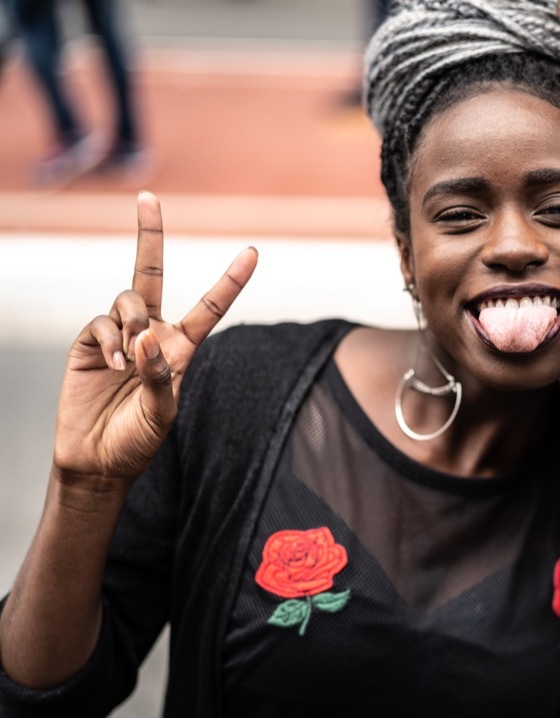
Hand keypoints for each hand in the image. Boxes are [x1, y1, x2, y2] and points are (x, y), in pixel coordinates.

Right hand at [52, 191, 257, 483]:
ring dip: (133, 320)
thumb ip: (161, 377)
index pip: (210, 307)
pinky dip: (110, 340)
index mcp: (182, 348)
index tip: (253, 251)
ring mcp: (118, 334)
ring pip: (128, 298)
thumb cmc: (139, 440)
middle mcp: (152, 333)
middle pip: (151, 272)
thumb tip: (146, 338)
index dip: (230, 280)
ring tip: (130, 357)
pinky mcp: (88, 342)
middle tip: (148, 197)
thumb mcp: (163, 414)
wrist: (98, 461)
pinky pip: (102, 322)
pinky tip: (113, 365)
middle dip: (149, 234)